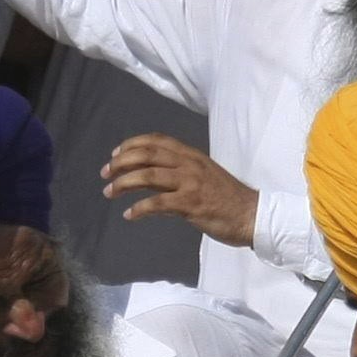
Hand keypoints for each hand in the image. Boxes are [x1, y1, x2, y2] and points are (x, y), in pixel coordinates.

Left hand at [101, 134, 258, 245]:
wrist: (252, 215)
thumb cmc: (227, 199)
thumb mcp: (203, 176)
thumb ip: (178, 174)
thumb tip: (148, 178)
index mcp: (191, 155)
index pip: (156, 140)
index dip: (132, 144)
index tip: (115, 154)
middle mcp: (189, 164)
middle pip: (147, 154)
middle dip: (121, 162)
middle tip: (105, 173)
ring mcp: (190, 183)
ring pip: (148, 175)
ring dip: (123, 183)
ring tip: (109, 192)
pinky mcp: (191, 204)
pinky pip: (158, 203)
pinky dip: (139, 208)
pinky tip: (129, 215)